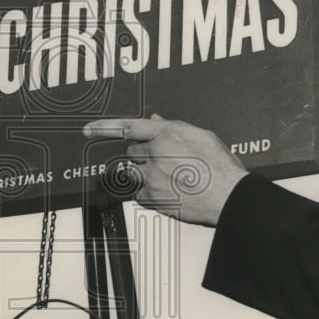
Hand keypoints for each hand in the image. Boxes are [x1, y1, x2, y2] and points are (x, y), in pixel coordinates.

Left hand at [83, 115, 246, 225]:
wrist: (229, 196)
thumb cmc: (221, 167)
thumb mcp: (201, 136)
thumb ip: (173, 127)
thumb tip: (155, 119)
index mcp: (167, 134)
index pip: (128, 127)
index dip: (105, 128)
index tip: (88, 130)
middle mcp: (155, 154)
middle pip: (133, 154)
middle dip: (144, 157)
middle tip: (167, 163)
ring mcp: (152, 178)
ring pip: (136, 174)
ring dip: (147, 175)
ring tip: (173, 179)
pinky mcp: (153, 198)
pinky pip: (141, 194)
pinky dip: (151, 194)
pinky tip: (172, 192)